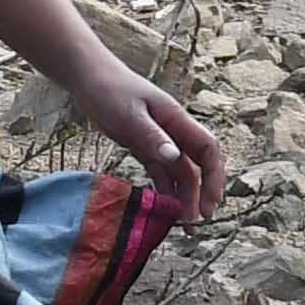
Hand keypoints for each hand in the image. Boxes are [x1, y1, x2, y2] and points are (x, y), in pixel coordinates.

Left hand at [66, 58, 227, 224]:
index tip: (211, 202)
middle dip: (201, 194)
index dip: (215, 175)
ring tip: (181, 226)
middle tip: (196, 223)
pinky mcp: (143, 148)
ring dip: (183, 198)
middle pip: (197, 167)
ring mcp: (159, 141)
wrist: (88, 78)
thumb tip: (175, 158)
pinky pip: (160, 173)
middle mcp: (173, 132)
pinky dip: (164, 191)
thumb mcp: (129, 115)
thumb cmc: (110, 90)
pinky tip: (162, 211)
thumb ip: (152, 136)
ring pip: (179, 174)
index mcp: (177, 120)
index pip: (208, 149)